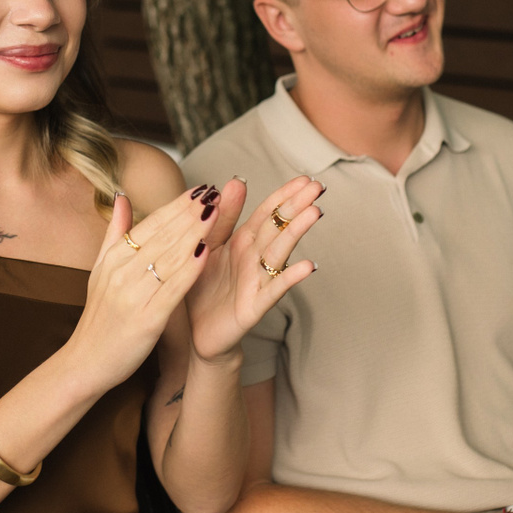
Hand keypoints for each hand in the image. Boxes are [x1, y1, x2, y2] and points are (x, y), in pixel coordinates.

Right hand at [67, 189, 213, 388]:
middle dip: (191, 213)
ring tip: (216, 213)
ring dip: (194, 233)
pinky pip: (171, 289)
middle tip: (215, 193)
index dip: (177, 205)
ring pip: (169, 257)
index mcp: (114, 258)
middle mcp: (121, 272)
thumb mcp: (100, 269)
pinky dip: (189, 270)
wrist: (85, 362)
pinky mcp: (145, 319)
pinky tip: (206, 253)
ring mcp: (132, 295)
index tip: (201, 189)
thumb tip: (121, 197)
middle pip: (163, 236)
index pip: (151, 223)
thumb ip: (114, 232)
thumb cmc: (99, 317)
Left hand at [185, 176, 321, 361]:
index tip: (305, 179)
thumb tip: (236, 180)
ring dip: (296, 232)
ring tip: (314, 212)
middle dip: (296, 206)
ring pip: (278, 252)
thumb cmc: (204, 288)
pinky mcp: (253, 307)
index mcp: (242, 241)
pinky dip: (290, 278)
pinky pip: (273, 290)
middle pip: (277, 228)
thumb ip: (222, 216)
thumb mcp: (207, 245)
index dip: (284, 195)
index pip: (267, 212)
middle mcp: (254, 258)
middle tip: (317, 187)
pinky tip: (308, 266)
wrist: (194, 333)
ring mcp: (256, 281)